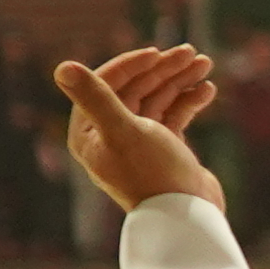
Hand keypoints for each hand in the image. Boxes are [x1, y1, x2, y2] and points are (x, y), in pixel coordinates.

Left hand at [57, 47, 225, 212]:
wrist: (187, 216)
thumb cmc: (152, 174)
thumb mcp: (123, 130)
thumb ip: (96, 97)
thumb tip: (62, 66)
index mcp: (90, 132)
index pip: (106, 85)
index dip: (132, 65)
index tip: (158, 54)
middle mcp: (110, 135)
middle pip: (136, 89)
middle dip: (163, 69)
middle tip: (191, 52)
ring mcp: (138, 142)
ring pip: (158, 99)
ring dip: (180, 79)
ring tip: (205, 62)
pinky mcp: (164, 149)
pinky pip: (174, 115)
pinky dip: (190, 100)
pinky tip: (207, 90)